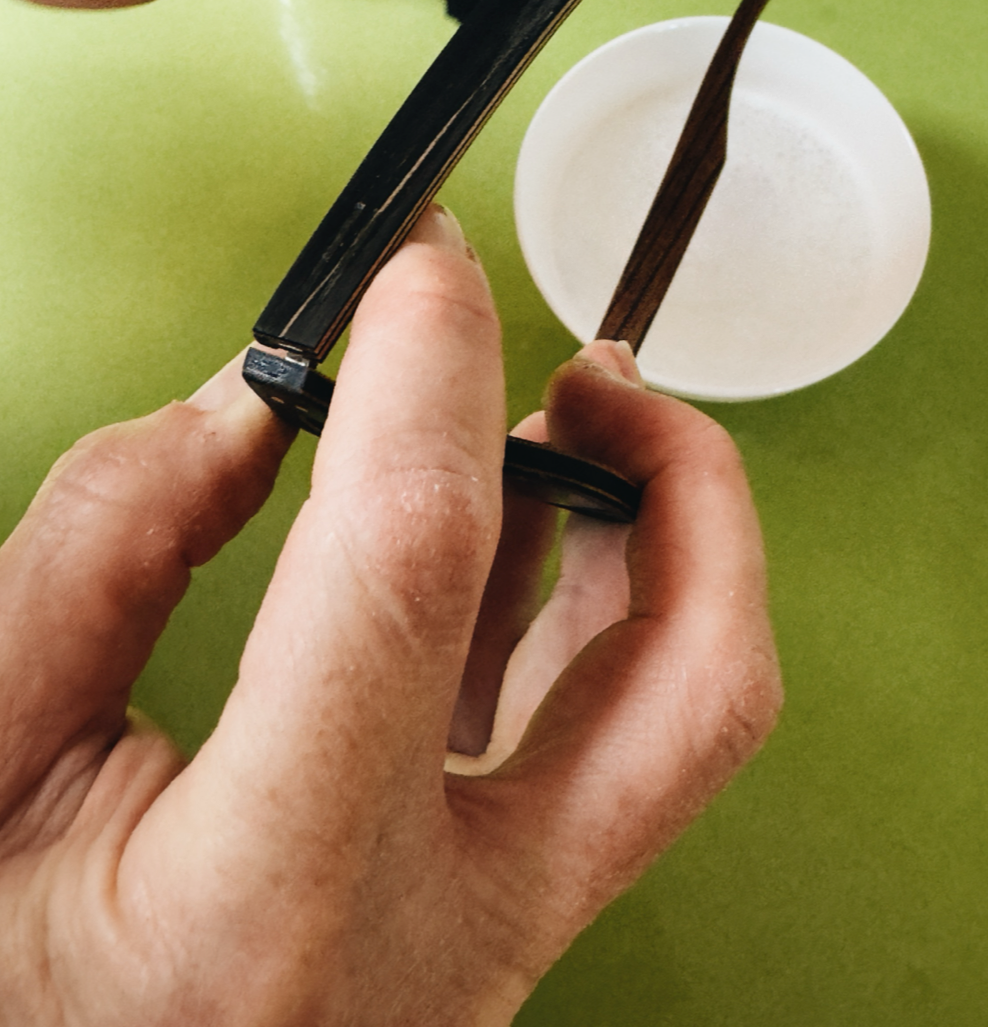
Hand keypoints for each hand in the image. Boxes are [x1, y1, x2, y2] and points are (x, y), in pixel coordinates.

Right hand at [0, 207, 779, 1025]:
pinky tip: (517, 541)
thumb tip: (249, 408)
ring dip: (661, 537)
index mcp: (269, 896)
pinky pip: (611, 748)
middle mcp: (440, 942)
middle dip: (683, 482)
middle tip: (598, 373)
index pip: (411, 558)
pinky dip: (595, 612)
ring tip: (560, 429)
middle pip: (690, 678)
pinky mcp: (501, 930)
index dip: (431, 366)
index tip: (421, 263)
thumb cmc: (3, 986)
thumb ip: (103, 550)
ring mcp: (497, 951)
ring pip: (686, 717)